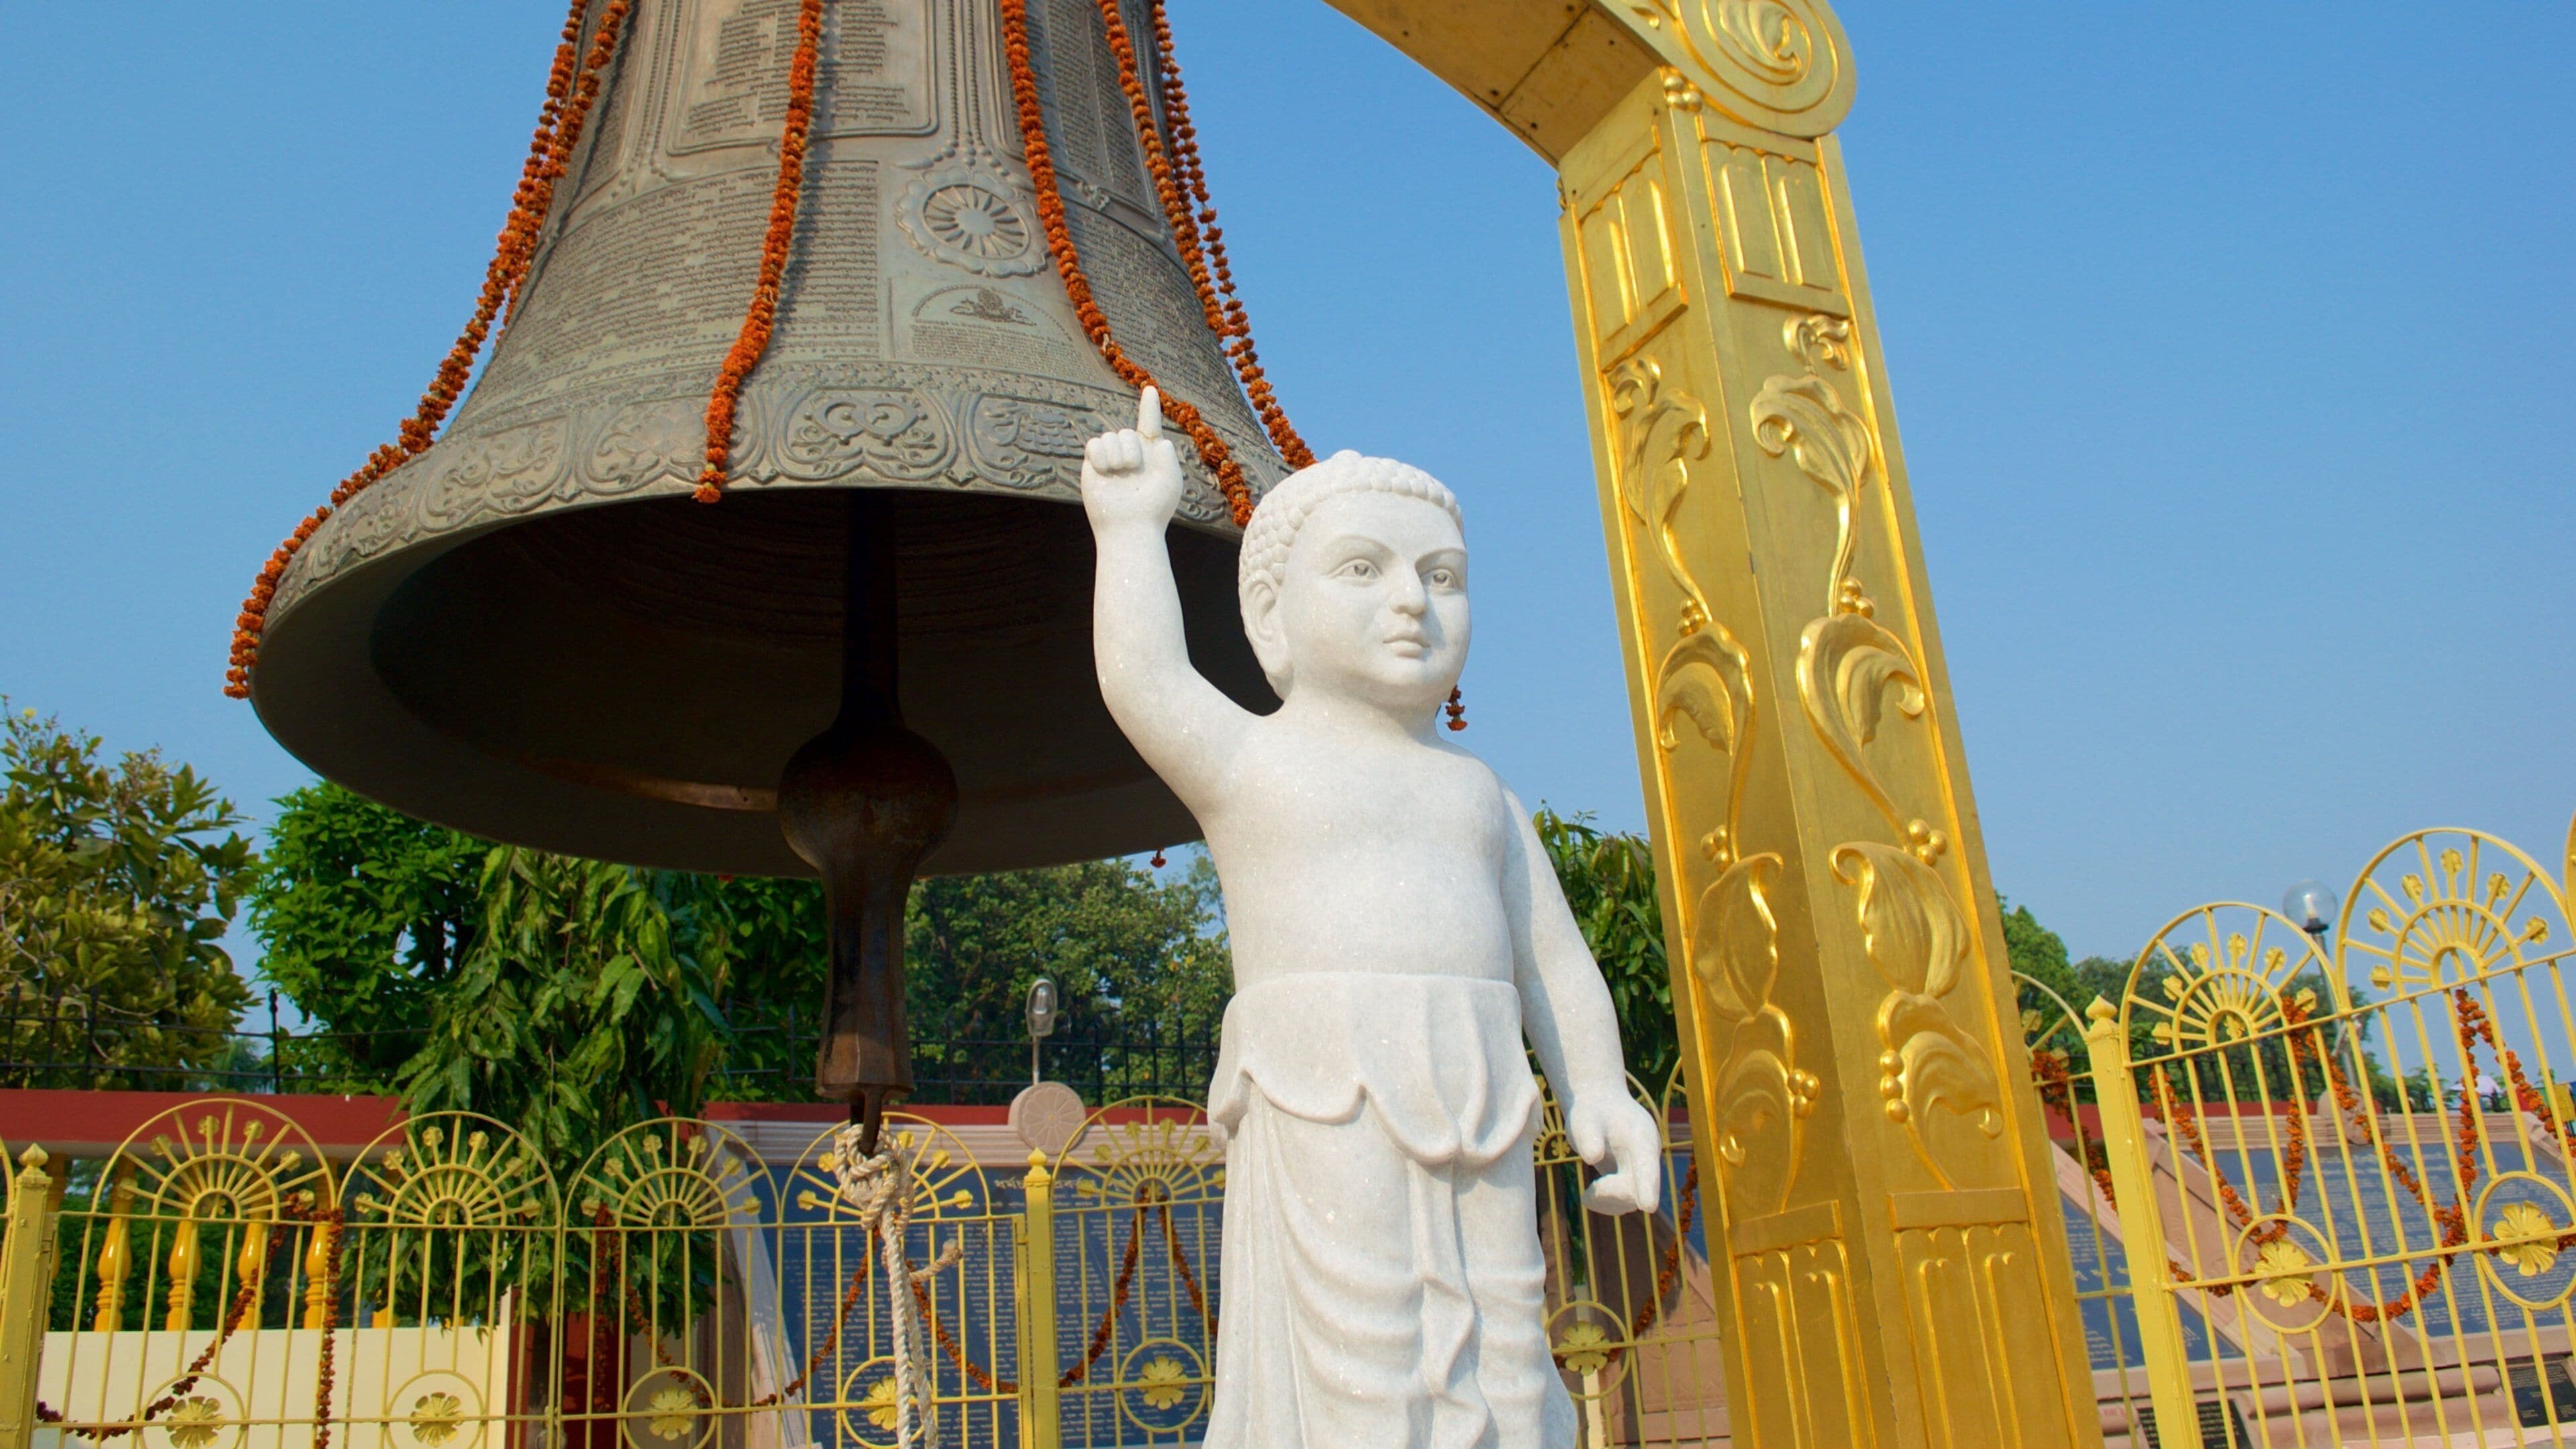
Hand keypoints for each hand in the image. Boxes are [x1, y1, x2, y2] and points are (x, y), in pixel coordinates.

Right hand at [1081, 387, 1184, 531]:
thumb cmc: (1153, 509)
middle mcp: (1131, 454)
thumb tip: (1159, 440)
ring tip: (1119, 473)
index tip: (1150, 390)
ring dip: (1116, 454)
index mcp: (1151, 454)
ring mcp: (1111, 460)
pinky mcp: (1094, 465)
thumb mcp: (1171, 481)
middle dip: (1130, 448)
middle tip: (1132, 470)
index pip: (1149, 424)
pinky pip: (1094, 444)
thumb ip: (1168, 456)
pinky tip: (1105, 471)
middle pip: (1126, 432)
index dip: (1149, 407)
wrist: (1129, 527)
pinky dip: (1100, 455)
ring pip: (1110, 436)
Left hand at [1567, 1092, 1662, 1215]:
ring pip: (1631, 1198)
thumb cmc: (1589, 1113)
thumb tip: (1592, 1158)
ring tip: (1586, 1197)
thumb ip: (1588, 1136)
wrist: (1598, 1109)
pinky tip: (1588, 1197)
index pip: (1647, 1165)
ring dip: (1607, 1202)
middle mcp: (1647, 1156)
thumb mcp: (1584, 1120)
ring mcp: (1641, 1168)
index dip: (1648, 1186)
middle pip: (1639, 1187)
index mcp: (1642, 1137)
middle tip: (1585, 1196)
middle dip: (1612, 1194)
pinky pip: (1624, 1201)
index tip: (1648, 1206)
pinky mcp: (1632, 1179)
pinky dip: (1605, 1203)